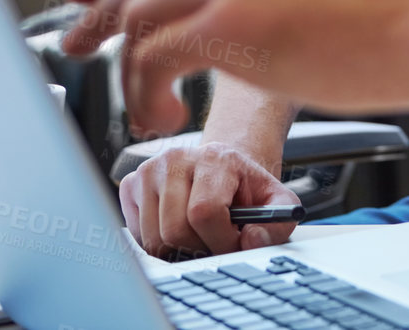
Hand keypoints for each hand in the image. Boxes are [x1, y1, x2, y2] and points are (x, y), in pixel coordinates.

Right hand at [120, 143, 300, 258]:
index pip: (205, 212)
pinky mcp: (130, 184)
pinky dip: (157, 243)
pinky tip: (176, 229)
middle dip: (198, 249)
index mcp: (215, 158)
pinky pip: (136, 234)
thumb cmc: (246, 188)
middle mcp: (176, 158)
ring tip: (198, 236)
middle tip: (214, 245)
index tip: (232, 245)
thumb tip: (251, 240)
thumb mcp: (276, 201)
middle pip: (174, 230)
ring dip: (177, 250)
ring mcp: (149, 170)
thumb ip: (277, 223)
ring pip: (153, 238)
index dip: (220, 241)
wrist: (222, 167)